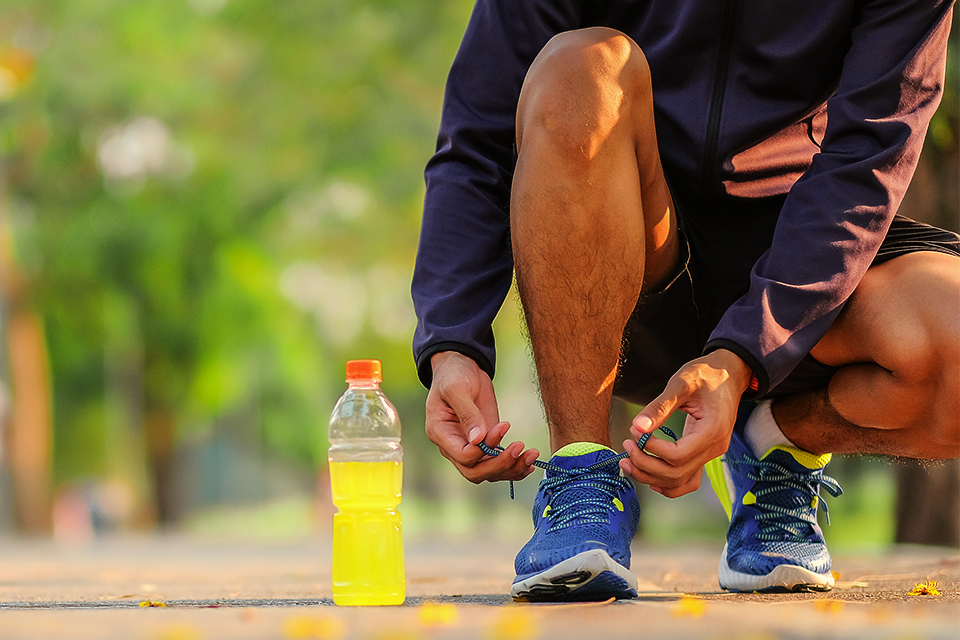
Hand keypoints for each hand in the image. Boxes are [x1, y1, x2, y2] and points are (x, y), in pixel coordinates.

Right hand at [425, 351, 538, 482]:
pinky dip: (513, 467)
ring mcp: (470, 448)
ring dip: (511, 468)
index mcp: (440, 433)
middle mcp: (453, 447)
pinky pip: (497, 465)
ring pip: (488, 473)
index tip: (504, 426)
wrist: (462, 367)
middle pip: (475, 472)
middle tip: (520, 447)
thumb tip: (477, 440)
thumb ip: (467, 413)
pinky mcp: (485, 445)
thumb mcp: (457, 389)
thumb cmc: (454, 374)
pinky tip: (528, 463)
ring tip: (531, 455)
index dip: (485, 448)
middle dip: (500, 464)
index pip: (463, 456)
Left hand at [618, 349, 751, 496]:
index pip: (677, 455)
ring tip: (628, 462)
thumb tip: (638, 426)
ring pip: (680, 481)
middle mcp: (714, 448)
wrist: (727, 374)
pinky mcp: (704, 454)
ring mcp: (711, 454)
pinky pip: (688, 479)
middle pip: (676, 473)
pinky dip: (668, 483)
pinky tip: (649, 475)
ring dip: (651, 476)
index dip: (651, 448)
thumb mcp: (682, 383)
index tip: (635, 433)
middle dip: (645, 464)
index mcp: (712, 430)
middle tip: (627, 446)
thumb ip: (660, 406)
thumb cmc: (707, 375)